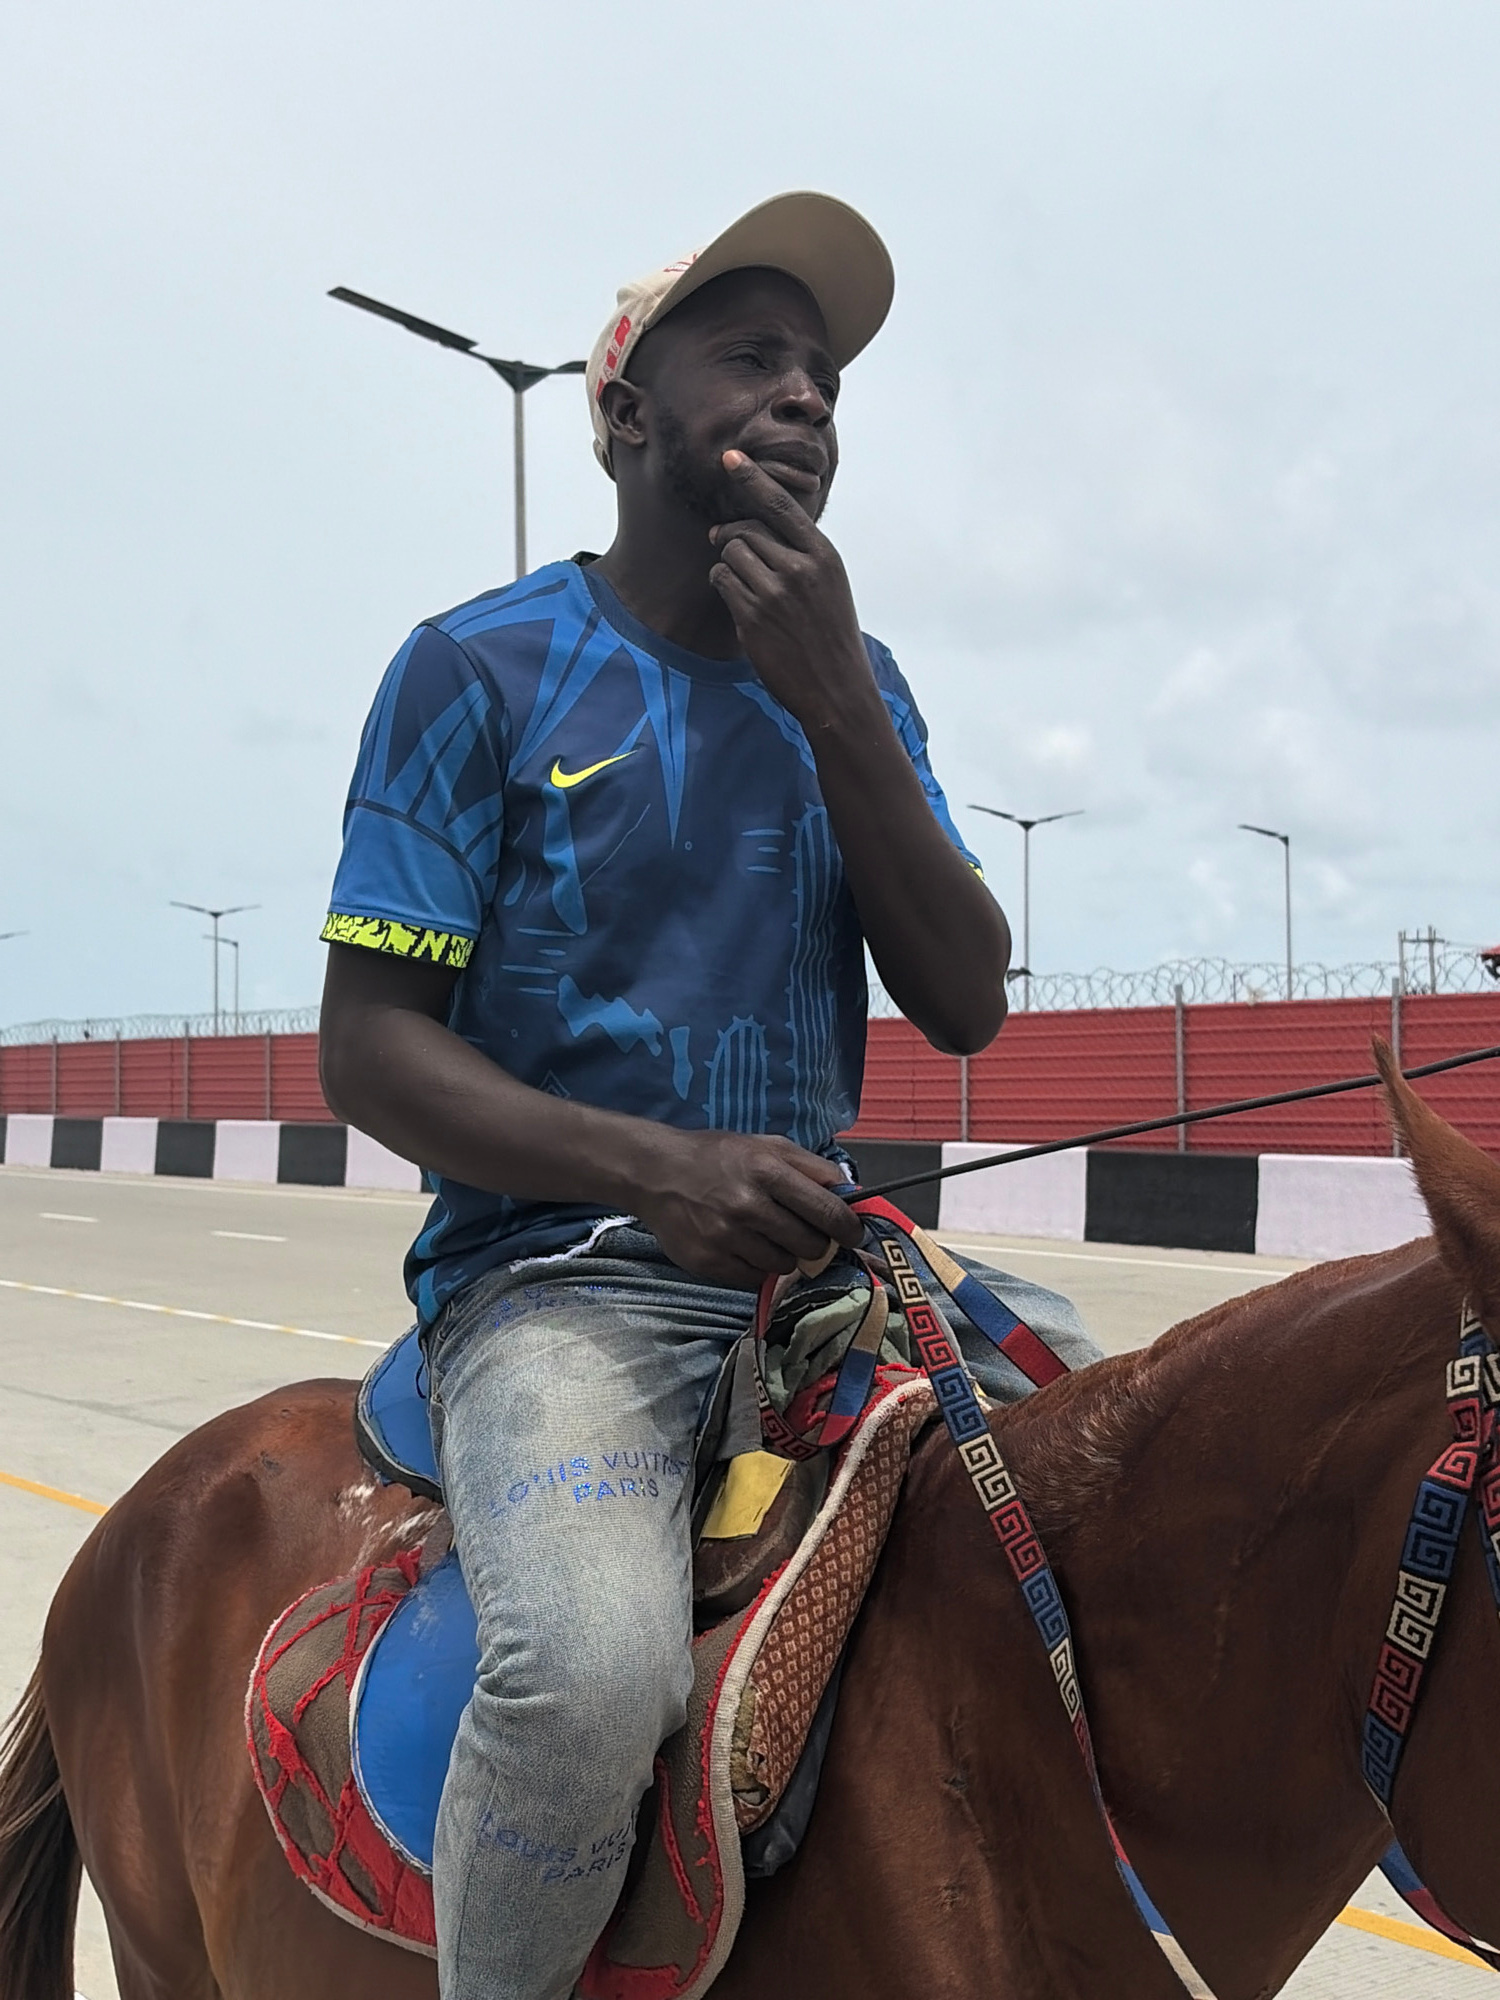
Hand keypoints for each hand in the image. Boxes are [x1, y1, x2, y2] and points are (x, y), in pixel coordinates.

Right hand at [629, 1128, 863, 1289]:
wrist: (655, 1173)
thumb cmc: (717, 1157)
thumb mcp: (766, 1145)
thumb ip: (811, 1167)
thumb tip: (852, 1193)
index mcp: (767, 1170)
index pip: (827, 1211)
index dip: (848, 1228)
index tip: (852, 1234)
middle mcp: (748, 1205)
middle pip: (810, 1244)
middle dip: (816, 1243)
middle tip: (805, 1234)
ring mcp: (726, 1237)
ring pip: (784, 1265)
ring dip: (785, 1256)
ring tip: (767, 1236)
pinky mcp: (709, 1262)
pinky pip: (755, 1279)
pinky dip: (758, 1268)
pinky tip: (745, 1247)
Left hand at [708, 451, 873, 729]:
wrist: (837, 688)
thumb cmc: (831, 635)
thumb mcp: (830, 585)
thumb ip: (802, 554)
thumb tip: (757, 528)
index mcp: (823, 555)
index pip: (780, 505)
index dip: (752, 478)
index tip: (731, 458)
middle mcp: (799, 569)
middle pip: (746, 529)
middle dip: (729, 534)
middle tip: (719, 538)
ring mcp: (774, 593)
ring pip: (730, 553)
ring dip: (728, 563)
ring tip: (743, 583)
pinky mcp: (752, 617)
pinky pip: (722, 580)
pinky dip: (723, 584)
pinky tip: (738, 600)